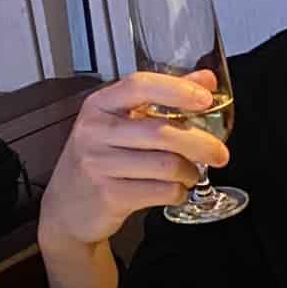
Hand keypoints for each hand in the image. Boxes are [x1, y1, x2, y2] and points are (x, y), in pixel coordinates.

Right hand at [39, 69, 228, 250]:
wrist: (67, 208)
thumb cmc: (99, 160)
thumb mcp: (121, 123)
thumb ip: (163, 98)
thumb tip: (205, 79)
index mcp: (99, 105)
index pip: (140, 85)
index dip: (176, 90)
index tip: (205, 98)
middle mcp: (95, 132)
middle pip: (161, 132)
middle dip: (201, 144)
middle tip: (220, 153)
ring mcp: (98, 165)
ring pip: (166, 165)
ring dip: (190, 172)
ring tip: (191, 174)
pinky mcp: (108, 196)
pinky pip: (161, 191)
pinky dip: (178, 192)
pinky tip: (176, 190)